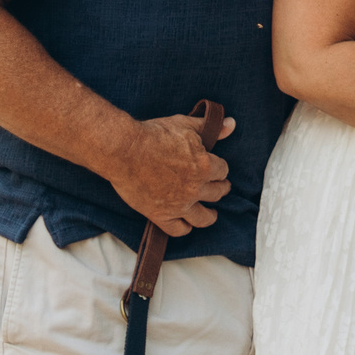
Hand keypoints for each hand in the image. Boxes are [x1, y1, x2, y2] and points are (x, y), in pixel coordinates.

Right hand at [111, 111, 233, 235]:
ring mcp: (179, 204)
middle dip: (220, 189)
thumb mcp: (186, 125)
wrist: (123, 150)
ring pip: (203, 218)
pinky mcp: (160, 214)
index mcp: (204, 166)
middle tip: (219, 189)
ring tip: (211, 214)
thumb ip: (210, 127)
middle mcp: (195, 188)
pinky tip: (186, 225)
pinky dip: (184, 228)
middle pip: (217, 193)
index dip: (219, 169)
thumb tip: (231, 124)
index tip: (215, 169)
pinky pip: (178, 230)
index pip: (223, 171)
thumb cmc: (153, 134)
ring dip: (210, 215)